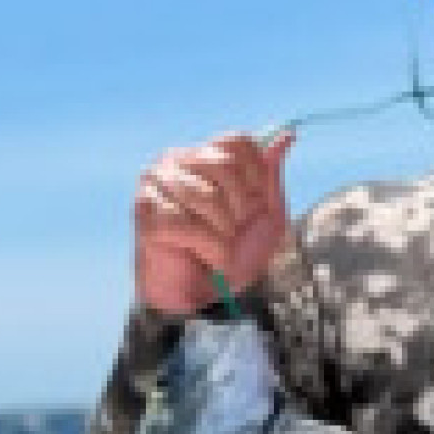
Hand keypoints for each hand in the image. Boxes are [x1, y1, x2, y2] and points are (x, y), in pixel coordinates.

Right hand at [133, 129, 295, 315]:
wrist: (205, 297)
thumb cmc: (233, 255)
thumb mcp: (266, 215)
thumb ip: (271, 176)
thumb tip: (288, 136)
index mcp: (204, 155)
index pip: (237, 141)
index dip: (256, 178)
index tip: (251, 209)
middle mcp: (175, 161)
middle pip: (225, 165)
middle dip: (241, 209)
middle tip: (233, 233)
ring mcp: (156, 184)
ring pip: (207, 197)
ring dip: (225, 234)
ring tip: (219, 249)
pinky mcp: (145, 213)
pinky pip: (187, 224)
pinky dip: (208, 248)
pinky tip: (204, 257)